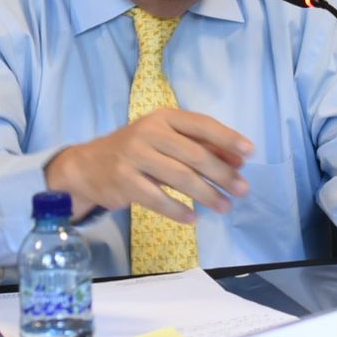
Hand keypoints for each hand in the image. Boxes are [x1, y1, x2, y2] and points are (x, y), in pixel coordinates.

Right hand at [44, 108, 253, 221]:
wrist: (87, 166)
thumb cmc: (135, 152)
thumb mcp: (164, 141)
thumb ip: (199, 147)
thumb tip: (237, 161)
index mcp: (163, 118)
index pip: (201, 124)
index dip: (227, 138)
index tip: (250, 153)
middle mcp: (148, 132)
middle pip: (194, 154)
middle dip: (222, 174)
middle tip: (242, 190)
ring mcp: (134, 156)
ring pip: (179, 177)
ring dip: (206, 194)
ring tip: (224, 207)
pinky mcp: (123, 181)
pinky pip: (157, 199)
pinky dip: (178, 210)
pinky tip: (193, 218)